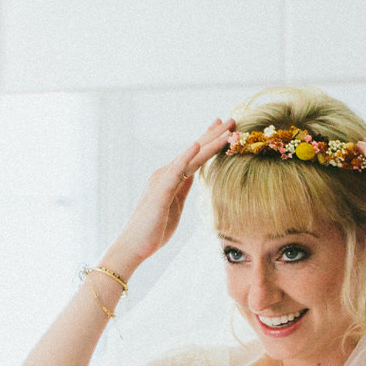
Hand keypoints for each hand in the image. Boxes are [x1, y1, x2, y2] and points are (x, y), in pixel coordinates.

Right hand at [108, 117, 234, 268]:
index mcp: (171, 178)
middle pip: (194, 151)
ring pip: (189, 158)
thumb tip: (194, 174)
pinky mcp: (160, 193)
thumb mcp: (175, 204)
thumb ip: (182, 187)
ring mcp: (162, 181)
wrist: (133, 246)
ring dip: (208, 142)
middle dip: (214, 135)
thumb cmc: (154, 228)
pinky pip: (175, 172)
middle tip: (232, 119)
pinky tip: (196, 146)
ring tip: (225, 130)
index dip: (210, 140)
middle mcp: (166, 174)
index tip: (224, 127)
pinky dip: (185, 157)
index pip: (195, 156)